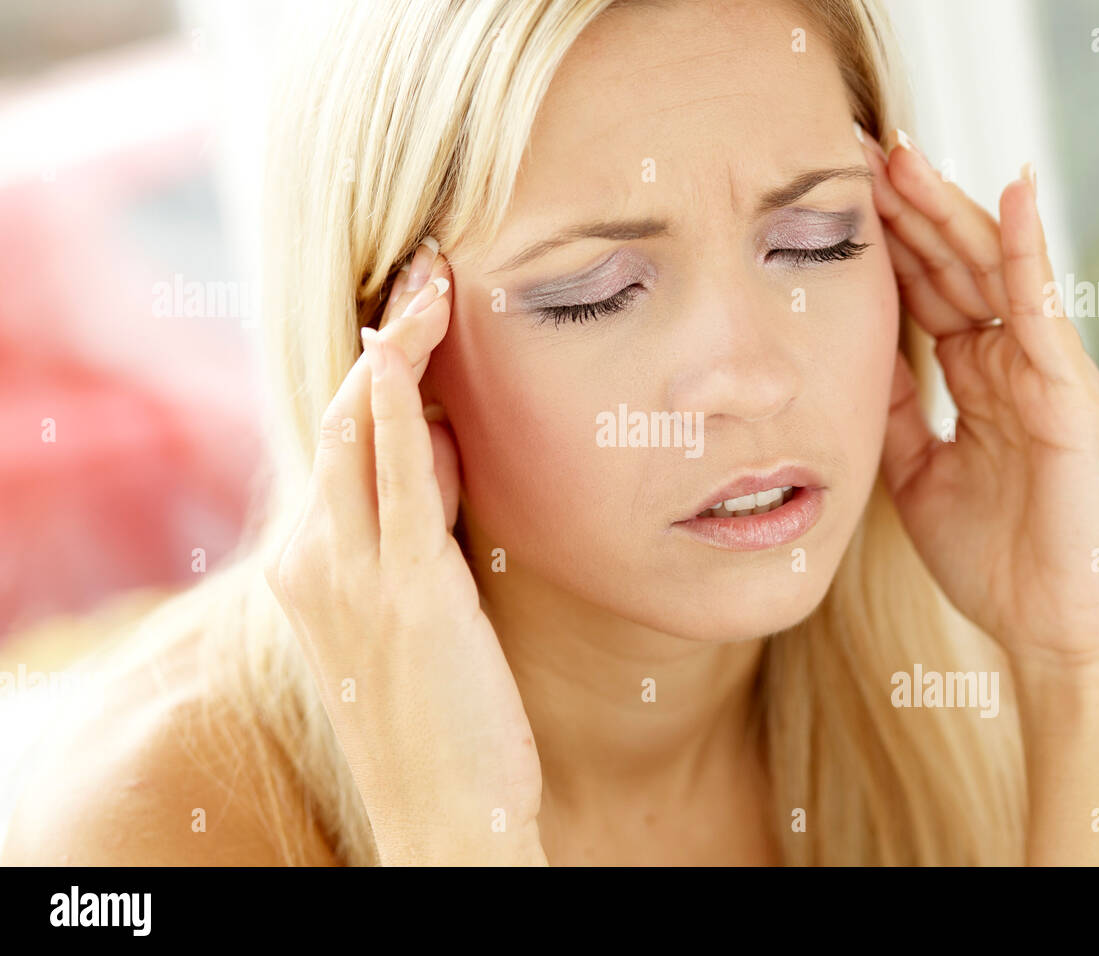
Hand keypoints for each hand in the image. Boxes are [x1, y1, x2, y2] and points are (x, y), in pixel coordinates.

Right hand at [264, 242, 545, 864]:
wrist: (441, 820)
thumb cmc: (438, 728)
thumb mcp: (414, 622)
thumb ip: (418, 539)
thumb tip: (448, 460)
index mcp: (315, 570)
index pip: (340, 446)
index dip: (378, 373)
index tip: (414, 317)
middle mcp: (316, 561)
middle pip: (338, 419)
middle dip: (382, 337)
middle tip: (426, 270)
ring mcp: (352, 574)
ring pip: (357, 429)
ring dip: (394, 345)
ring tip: (433, 280)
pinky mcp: (406, 589)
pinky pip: (399, 474)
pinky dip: (402, 399)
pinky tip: (415, 343)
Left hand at [862, 131, 1098, 673]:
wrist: (1053, 626)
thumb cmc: (994, 558)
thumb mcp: (914, 475)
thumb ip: (892, 415)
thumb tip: (850, 365)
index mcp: (973, 381)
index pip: (924, 294)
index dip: (885, 247)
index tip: (836, 200)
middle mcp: (1007, 363)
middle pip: (953, 267)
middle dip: (908, 209)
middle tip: (860, 153)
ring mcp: (1040, 370)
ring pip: (991, 271)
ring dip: (949, 210)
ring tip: (905, 156)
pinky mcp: (1069, 389)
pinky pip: (1045, 308)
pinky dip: (1028, 250)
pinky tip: (1010, 193)